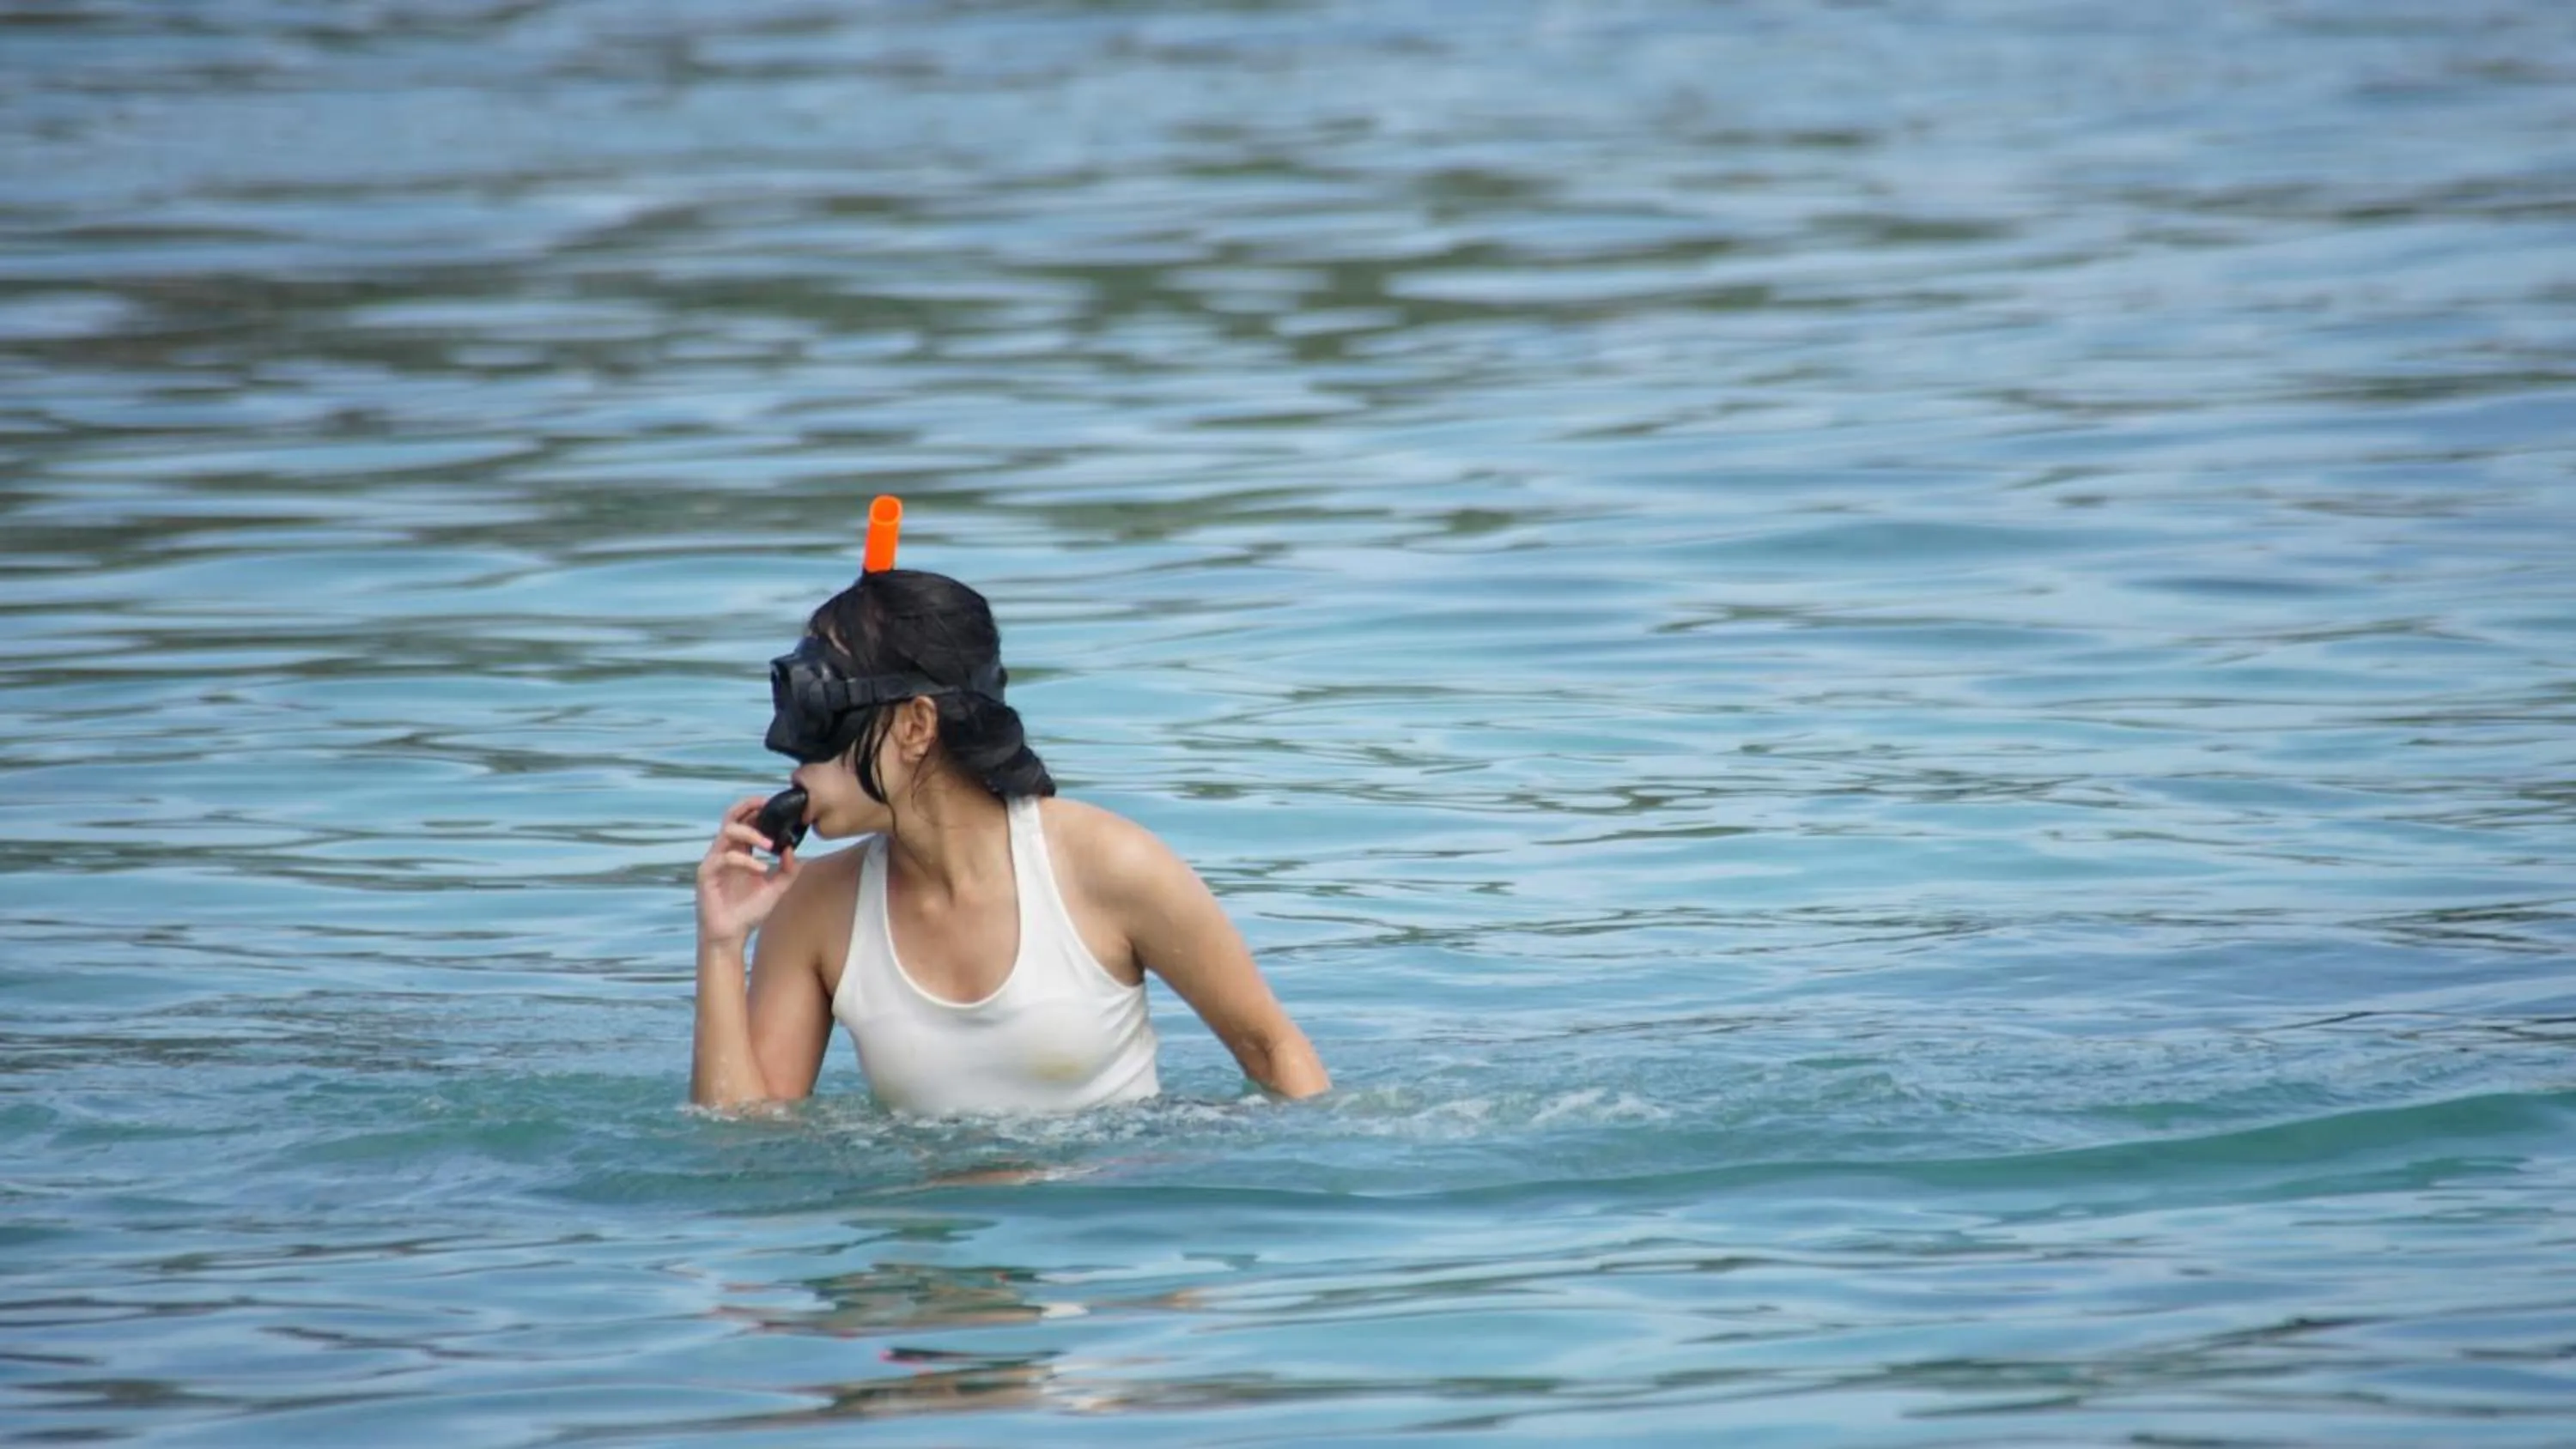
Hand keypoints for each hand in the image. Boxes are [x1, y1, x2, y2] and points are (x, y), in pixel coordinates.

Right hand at [695, 796, 802, 949]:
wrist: (731, 936)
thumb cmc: (749, 912)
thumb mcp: (776, 889)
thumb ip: (787, 870)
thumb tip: (793, 849)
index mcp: (740, 852)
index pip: (746, 820)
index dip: (758, 808)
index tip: (777, 804)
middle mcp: (726, 852)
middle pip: (731, 816)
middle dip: (749, 806)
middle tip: (768, 805)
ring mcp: (714, 861)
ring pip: (728, 832)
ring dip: (752, 834)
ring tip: (771, 845)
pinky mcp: (706, 874)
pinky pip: (724, 858)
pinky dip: (745, 860)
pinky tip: (761, 869)